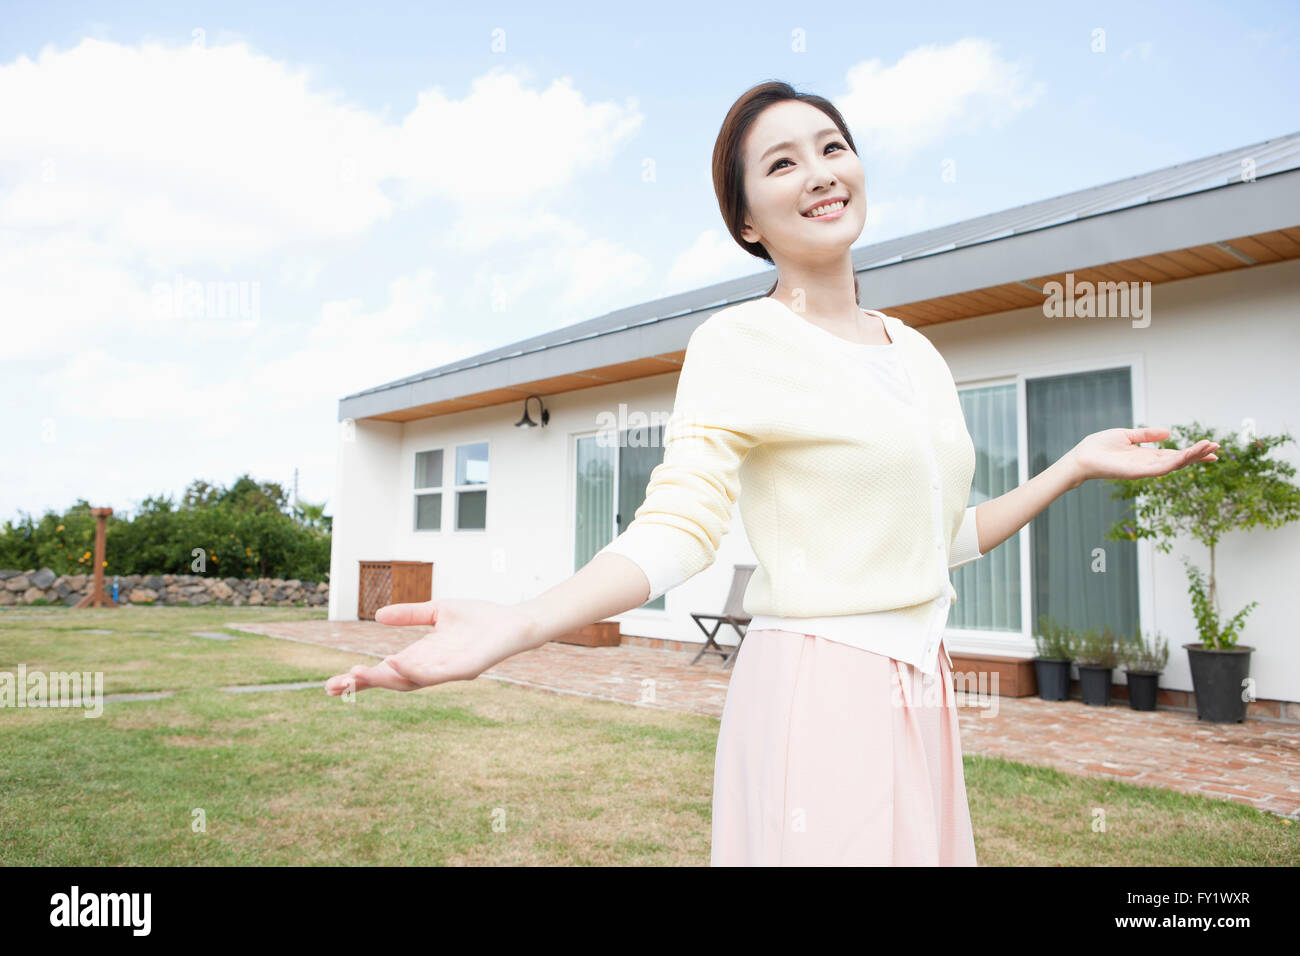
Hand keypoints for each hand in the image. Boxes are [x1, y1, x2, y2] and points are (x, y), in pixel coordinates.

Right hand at [324, 598, 538, 694]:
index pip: (386, 671)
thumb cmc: (480, 618)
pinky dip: (414, 671)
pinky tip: (395, 664)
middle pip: (391, 682)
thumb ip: (410, 614)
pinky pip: (436, 674)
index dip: (360, 677)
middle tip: (332, 687)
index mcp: (422, 656)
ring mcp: (447, 671)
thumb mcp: (438, 611)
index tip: (330, 684)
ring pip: (409, 681)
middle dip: (363, 684)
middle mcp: (431, 668)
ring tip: (357, 675)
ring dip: (383, 678)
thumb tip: (377, 616)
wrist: (515, 621)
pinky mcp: (464, 669)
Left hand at [1064, 427, 1218, 485]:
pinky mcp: (1138, 473)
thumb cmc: (1098, 447)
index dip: (1192, 451)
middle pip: (1179, 460)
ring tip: (1210, 448)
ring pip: (1174, 465)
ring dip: (1192, 457)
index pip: (1174, 454)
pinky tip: (1189, 455)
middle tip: (1217, 449)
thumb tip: (1168, 432)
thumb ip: (1147, 435)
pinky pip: (1161, 468)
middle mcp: (1148, 464)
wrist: (1081, 457)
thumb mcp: (1126, 435)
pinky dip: (1177, 461)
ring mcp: (1144, 470)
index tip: (1210, 446)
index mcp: (1146, 456)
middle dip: (1198, 455)